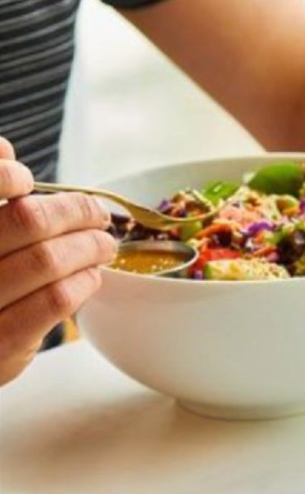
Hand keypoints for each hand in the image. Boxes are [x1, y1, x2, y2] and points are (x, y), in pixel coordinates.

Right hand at [0, 137, 114, 385]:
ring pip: (47, 260)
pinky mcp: (1, 343)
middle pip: (27, 220)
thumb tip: (5, 149)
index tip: (26, 179)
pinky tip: (92, 276)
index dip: (2, 174)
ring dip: (88, 247)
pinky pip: (55, 300)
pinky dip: (83, 281)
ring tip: (105, 244)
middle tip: (97, 214)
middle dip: (74, 212)